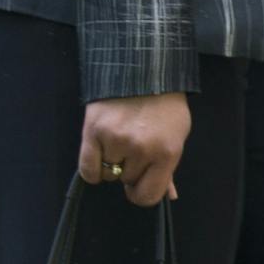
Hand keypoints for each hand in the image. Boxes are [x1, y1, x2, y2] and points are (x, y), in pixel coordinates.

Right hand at [79, 92, 188, 207]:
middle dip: (128, 169)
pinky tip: (98, 156)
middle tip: (131, 149)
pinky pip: (87, 168)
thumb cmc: (164, 104)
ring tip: (116, 142)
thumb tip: (169, 196)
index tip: (138, 185)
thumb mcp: (176, 134)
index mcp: (166, 153)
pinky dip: (92, 169)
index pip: (148, 196)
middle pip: (126, 181)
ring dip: (111, 163)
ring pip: (108, 173)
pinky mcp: (93, 129)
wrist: (143, 67)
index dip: (141, 192)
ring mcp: (116, 139)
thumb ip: (169, 166)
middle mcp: (141, 149)